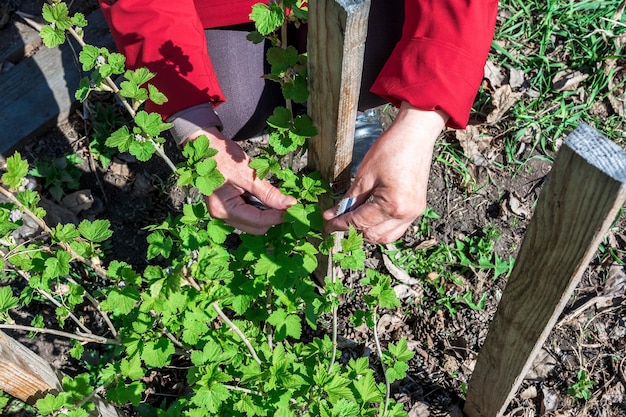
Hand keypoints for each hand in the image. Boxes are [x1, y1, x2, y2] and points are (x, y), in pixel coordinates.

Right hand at [187, 128, 296, 233]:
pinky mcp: (228, 208)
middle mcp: (222, 215)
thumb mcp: (247, 174)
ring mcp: (224, 213)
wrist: (204, 146)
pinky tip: (260, 194)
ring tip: (270, 195)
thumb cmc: (223, 157)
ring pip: (253, 223)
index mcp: (224, 209)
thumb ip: (268, 193)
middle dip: (272, 217)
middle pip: (256, 227)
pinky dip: (258, 207)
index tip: (293, 208)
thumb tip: (289, 204)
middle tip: (285, 202)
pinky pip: (248, 215)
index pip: (258, 221)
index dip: (277, 216)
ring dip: (265, 212)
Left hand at [323, 102, 447, 243]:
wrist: (415, 134)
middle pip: (372, 234)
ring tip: (352, 221)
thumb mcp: (364, 175)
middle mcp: (405, 214)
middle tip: (337, 221)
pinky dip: (381, 228)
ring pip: (386, 236)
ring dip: (368, 232)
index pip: (360, 222)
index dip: (340, 224)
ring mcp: (414, 213)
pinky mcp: (416, 209)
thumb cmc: (390, 149)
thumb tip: (332, 215)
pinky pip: (396, 228)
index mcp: (392, 205)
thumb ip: (349, 199)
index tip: (327, 225)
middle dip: (353, 230)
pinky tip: (369, 219)